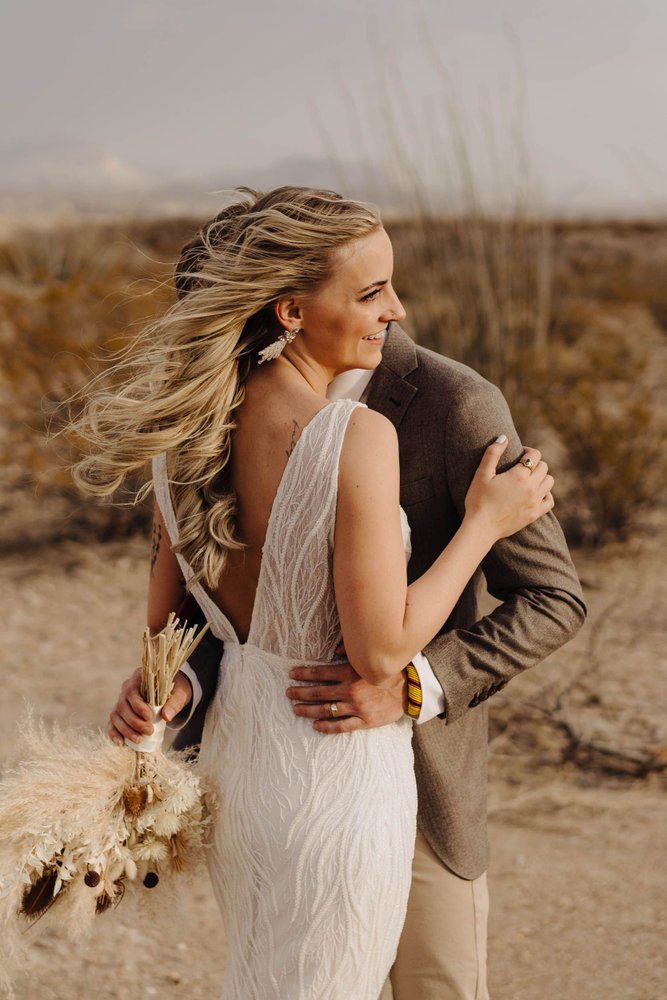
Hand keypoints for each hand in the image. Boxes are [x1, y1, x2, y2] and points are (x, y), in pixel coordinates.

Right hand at [107, 668, 192, 745]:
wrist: (173, 692)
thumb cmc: (175, 690)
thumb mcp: (180, 693)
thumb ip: (174, 702)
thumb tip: (166, 716)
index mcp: (139, 677)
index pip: (132, 691)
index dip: (138, 705)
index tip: (150, 717)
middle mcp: (126, 688)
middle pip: (122, 706)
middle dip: (134, 721)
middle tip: (149, 731)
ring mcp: (121, 701)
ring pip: (116, 716)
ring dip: (126, 730)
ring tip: (139, 740)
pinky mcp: (120, 714)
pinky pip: (113, 723)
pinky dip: (114, 733)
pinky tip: (120, 743)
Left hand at [286, 649, 404, 733]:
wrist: (411, 688)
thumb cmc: (390, 669)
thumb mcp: (370, 656)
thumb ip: (350, 651)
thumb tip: (331, 650)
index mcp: (350, 672)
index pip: (320, 673)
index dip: (304, 674)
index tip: (292, 674)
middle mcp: (350, 691)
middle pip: (318, 693)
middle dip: (301, 692)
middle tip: (288, 693)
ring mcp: (356, 708)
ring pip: (326, 710)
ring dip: (308, 710)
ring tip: (296, 708)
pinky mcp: (364, 721)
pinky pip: (341, 726)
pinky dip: (327, 727)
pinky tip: (316, 725)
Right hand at [464, 438, 554, 541]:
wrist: (481, 527)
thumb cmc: (478, 500)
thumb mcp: (481, 474)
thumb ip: (492, 453)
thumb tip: (503, 437)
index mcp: (519, 475)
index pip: (535, 455)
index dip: (528, 451)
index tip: (519, 454)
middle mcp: (531, 487)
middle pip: (544, 467)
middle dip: (534, 463)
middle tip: (522, 466)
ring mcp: (535, 502)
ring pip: (549, 482)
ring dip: (541, 477)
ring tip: (528, 479)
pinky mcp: (534, 514)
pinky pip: (550, 500)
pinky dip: (546, 494)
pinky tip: (536, 493)